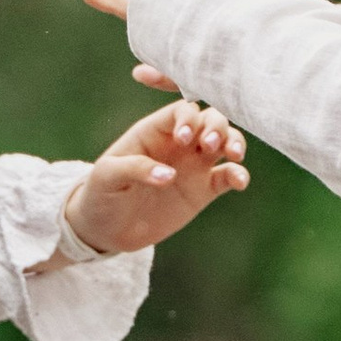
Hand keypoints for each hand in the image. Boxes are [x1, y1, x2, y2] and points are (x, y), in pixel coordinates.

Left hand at [60, 100, 249, 257]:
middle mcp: (178, 143)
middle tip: (211, 145)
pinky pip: (227, 177)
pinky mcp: (203, 191)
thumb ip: (136, 168)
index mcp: (154, 131)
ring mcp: (193, 165)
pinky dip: (238, 175)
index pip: (180, 111)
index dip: (188, 118)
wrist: (107, 230)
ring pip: (224, 142)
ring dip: (234, 142)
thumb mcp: (107, 177)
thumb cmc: (101, 194)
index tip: (184, 139)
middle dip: (217, 126)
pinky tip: (240, 181)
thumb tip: (169, 175)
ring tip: (234, 155)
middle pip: (209, 120)